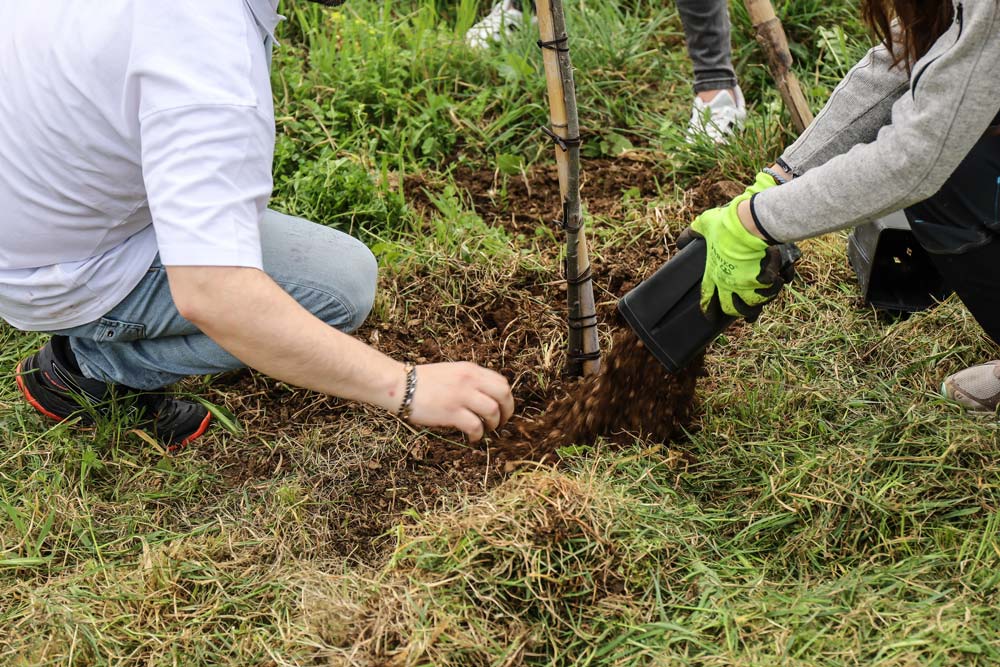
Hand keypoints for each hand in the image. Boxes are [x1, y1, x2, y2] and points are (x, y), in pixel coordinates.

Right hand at [405, 362, 514, 441]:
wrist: (399, 385)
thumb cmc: (422, 381)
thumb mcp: (451, 372)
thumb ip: (469, 381)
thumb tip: (484, 397)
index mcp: (470, 370)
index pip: (501, 381)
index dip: (506, 398)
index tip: (503, 408)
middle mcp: (469, 380)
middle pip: (503, 395)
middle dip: (508, 411)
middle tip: (501, 422)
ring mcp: (461, 396)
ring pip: (493, 411)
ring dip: (494, 424)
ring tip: (486, 430)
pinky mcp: (452, 412)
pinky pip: (476, 426)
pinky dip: (478, 435)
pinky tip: (473, 438)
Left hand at [676, 176, 788, 320]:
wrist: (752, 223)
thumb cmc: (727, 223)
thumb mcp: (705, 225)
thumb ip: (692, 233)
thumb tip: (680, 243)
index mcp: (714, 274)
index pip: (707, 298)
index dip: (708, 310)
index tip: (710, 317)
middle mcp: (731, 283)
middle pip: (731, 308)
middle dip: (734, 311)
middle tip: (737, 310)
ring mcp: (749, 284)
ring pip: (754, 305)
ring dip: (757, 304)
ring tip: (759, 301)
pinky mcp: (767, 279)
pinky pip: (773, 288)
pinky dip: (777, 285)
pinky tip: (780, 282)